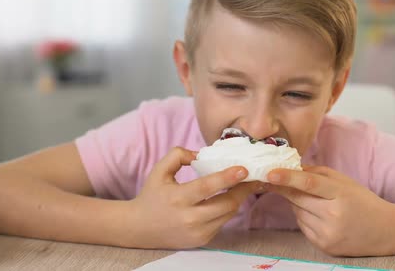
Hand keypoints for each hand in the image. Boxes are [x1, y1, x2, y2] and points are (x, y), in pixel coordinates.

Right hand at [126, 147, 263, 248]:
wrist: (139, 228)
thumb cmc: (152, 195)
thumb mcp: (159, 170)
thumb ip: (179, 155)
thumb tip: (201, 154)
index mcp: (178, 198)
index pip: (207, 187)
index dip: (227, 178)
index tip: (244, 169)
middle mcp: (189, 218)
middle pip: (226, 204)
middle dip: (244, 189)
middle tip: (255, 176)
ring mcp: (197, 232)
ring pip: (229, 214)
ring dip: (238, 199)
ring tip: (245, 185)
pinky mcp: (202, 240)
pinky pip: (223, 222)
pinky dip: (227, 209)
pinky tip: (229, 199)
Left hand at [267, 165, 394, 255]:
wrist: (386, 231)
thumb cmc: (364, 201)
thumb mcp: (345, 181)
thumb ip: (318, 172)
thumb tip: (291, 168)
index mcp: (341, 194)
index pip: (309, 184)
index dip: (288, 178)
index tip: (269, 173)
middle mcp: (334, 215)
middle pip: (298, 199)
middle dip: (285, 188)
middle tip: (274, 178)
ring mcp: (328, 233)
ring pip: (297, 213)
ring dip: (299, 204)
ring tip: (318, 202)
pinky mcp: (324, 246)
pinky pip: (303, 226)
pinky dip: (305, 218)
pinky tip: (320, 215)